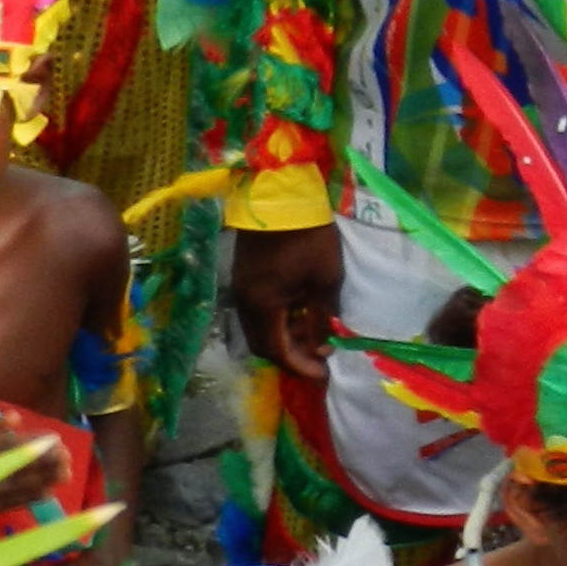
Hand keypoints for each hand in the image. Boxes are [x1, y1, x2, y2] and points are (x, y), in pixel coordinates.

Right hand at [231, 223, 342, 379]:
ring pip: (259, 327)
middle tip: (318, 357)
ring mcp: (240, 287)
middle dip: (291, 355)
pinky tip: (299, 311)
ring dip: (284, 336)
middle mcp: (244, 302)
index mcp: (262, 306)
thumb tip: (322, 348)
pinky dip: (277, 319)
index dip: (301, 367)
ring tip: (313, 332)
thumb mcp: (325, 278)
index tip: (324, 374)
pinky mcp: (244, 274)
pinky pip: (258, 310)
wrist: (280, 191)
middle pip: (263, 344)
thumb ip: (323, 317)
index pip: (277, 351)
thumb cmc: (308, 235)